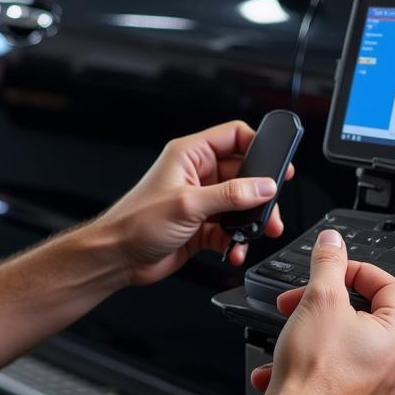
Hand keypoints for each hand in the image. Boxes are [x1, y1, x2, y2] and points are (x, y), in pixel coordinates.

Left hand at [95, 120, 291, 286]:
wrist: (117, 258)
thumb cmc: (136, 221)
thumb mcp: (188, 204)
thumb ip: (231, 195)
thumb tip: (264, 187)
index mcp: (190, 154)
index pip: (233, 137)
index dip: (258, 146)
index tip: (278, 165)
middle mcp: (197, 174)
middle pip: (244, 174)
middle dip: (260, 194)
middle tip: (272, 210)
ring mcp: (201, 200)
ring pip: (240, 205)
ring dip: (250, 222)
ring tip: (257, 234)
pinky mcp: (201, 225)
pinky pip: (230, 229)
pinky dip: (236, 240)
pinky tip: (234, 249)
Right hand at [250, 229, 394, 394]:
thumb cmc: (313, 373)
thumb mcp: (320, 298)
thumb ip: (329, 263)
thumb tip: (333, 242)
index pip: (390, 287)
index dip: (360, 269)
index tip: (337, 266)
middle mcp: (391, 367)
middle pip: (363, 315)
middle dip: (326, 301)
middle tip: (302, 298)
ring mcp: (371, 389)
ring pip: (343, 343)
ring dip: (312, 329)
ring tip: (290, 328)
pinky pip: (330, 371)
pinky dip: (306, 360)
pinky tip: (280, 362)